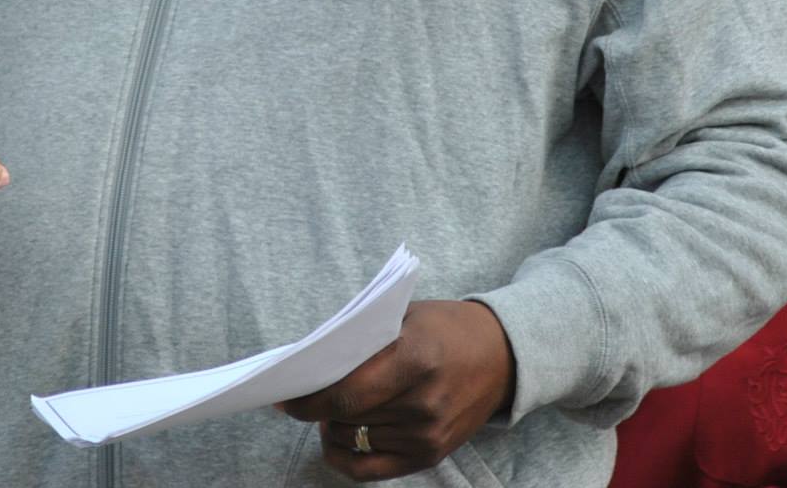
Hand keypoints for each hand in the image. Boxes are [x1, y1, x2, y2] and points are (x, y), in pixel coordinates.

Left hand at [276, 300, 514, 481]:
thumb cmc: (445, 328)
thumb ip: (361, 343)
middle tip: (297, 395)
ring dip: (331, 425)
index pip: (343, 395)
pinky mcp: (430, 456)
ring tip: (329, 406)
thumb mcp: (404, 318)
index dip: (305, 401)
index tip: (282, 395)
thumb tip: (308, 366)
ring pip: (352, 439)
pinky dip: (343, 456)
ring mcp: (427, 435)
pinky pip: (369, 469)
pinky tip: (334, 436)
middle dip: (313, 409)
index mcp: (414, 360)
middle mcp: (422, 404)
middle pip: (344, 419)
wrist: (503, 355)